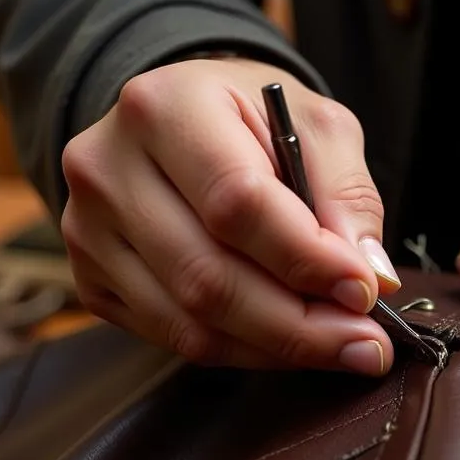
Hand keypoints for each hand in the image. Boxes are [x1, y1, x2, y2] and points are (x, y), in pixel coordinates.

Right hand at [61, 58, 400, 373]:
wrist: (182, 121)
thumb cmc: (254, 120)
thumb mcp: (317, 125)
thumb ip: (349, 193)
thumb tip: (371, 277)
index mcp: (164, 108)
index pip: (236, 202)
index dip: (305, 258)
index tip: (366, 292)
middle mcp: (107, 169)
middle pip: (208, 277)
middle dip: (300, 325)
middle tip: (366, 346)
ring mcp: (87, 230)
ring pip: (189, 322)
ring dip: (276, 349)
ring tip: (340, 347)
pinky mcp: (91, 279)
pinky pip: (173, 338)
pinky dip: (243, 352)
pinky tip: (287, 343)